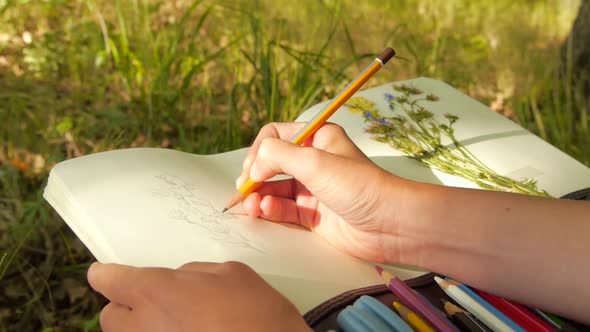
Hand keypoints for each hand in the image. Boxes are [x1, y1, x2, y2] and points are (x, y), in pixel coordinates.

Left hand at [87, 261, 309, 331]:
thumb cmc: (257, 316)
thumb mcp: (232, 273)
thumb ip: (195, 271)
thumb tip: (181, 278)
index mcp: (156, 292)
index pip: (107, 280)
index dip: (109, 275)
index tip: (111, 275)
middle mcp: (143, 326)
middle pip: (110, 316)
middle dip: (127, 308)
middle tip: (157, 304)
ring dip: (143, 329)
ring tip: (177, 326)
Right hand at [238, 122, 409, 261]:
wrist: (389, 223)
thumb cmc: (358, 185)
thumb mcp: (313, 160)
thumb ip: (275, 155)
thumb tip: (252, 166)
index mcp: (317, 138)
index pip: (275, 136)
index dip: (258, 151)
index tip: (251, 169)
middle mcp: (314, 161)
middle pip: (271, 164)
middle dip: (254, 176)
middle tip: (243, 189)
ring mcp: (313, 189)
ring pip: (274, 189)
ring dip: (258, 195)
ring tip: (250, 204)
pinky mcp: (313, 215)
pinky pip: (284, 209)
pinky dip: (270, 209)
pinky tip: (264, 210)